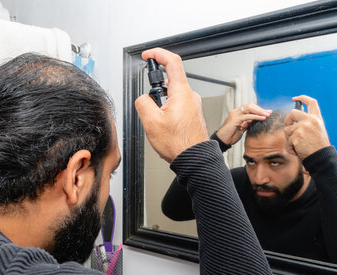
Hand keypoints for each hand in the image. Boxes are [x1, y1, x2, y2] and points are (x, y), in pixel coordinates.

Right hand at [134, 48, 208, 162]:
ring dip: (161, 103)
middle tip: (149, 105)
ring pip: (172, 95)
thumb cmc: (178, 144)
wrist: (194, 159)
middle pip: (169, 80)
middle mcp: (190, 96)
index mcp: (181, 93)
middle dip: (155, 90)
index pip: (172, 62)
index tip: (148, 55)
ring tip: (158, 121)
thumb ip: (143, 103)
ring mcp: (192, 105)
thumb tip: (143, 98)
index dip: (158, 54)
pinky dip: (167, 110)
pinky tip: (165, 125)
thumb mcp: (151, 122)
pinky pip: (177, 105)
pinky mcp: (192, 114)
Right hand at [216, 104, 271, 144]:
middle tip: (269, 113)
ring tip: (267, 115)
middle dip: (261, 109)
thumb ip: (247, 123)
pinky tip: (262, 118)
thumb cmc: (230, 136)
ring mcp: (235, 114)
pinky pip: (247, 116)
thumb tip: (254, 120)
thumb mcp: (241, 128)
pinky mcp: (235, 119)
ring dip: (260, 111)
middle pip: (250, 105)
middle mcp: (236, 112)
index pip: (250, 107)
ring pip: (249, 108)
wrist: (222, 140)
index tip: (267, 112)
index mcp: (237, 113)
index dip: (259, 109)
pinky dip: (256, 116)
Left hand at [284, 95, 329, 159]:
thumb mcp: (318, 131)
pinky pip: (287, 141)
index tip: (295, 98)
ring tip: (298, 146)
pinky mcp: (296, 135)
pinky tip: (298, 151)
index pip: (311, 102)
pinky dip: (290, 148)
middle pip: (292, 113)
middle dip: (287, 120)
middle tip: (288, 127)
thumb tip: (294, 122)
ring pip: (287, 129)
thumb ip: (308, 124)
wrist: (321, 157)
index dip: (302, 98)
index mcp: (317, 118)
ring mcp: (303, 127)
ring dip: (289, 139)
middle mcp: (310, 120)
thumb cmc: (319, 147)